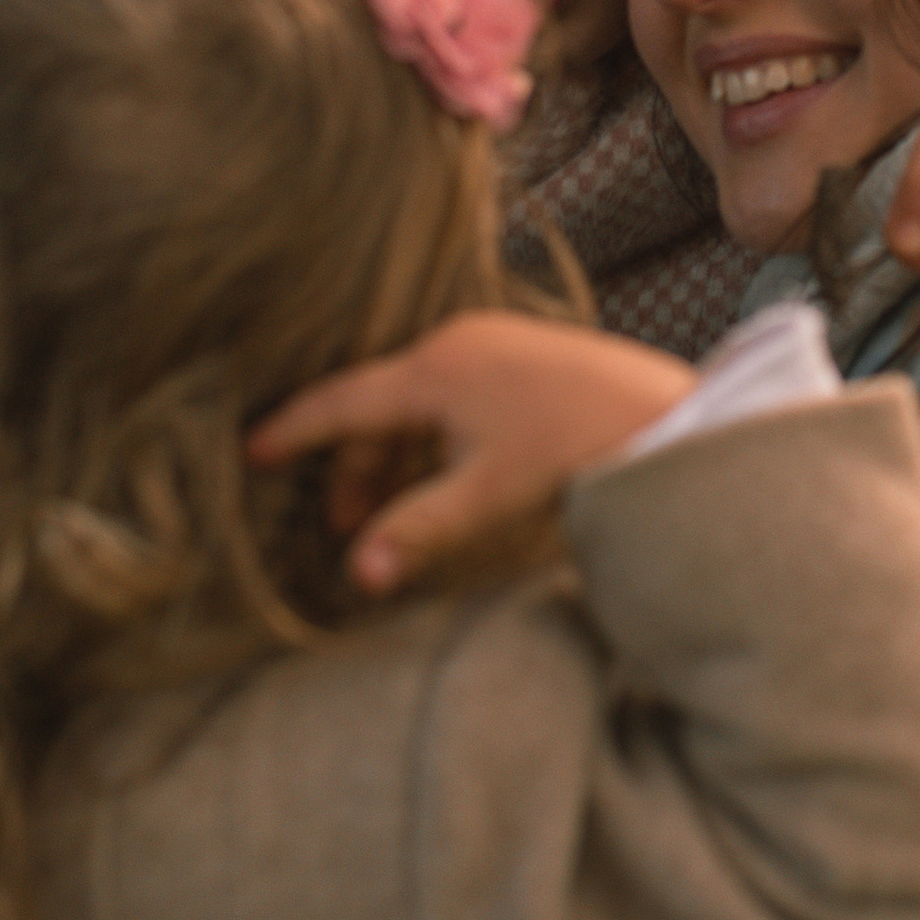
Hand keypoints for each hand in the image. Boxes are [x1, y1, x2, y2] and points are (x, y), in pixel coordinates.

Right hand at [247, 312, 695, 593]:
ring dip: (398, 456)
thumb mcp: (489, 497)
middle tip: (339, 523)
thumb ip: (419, 531)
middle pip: (381, 404)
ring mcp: (495, 345)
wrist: (667, 416)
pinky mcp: (525, 358)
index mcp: (436, 369)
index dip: (294, 431)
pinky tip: (448, 480)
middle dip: (355, 464)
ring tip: (392, 512)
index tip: (252, 453)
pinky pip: (454, 397)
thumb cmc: (576, 451)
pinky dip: (435, 440)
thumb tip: (359, 576)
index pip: (343, 401)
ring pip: (419, 403)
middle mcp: (458, 344)